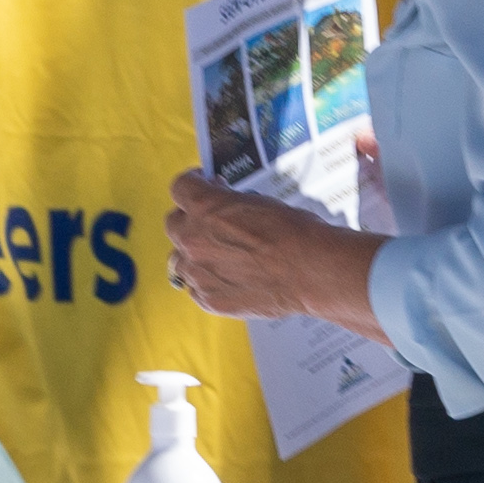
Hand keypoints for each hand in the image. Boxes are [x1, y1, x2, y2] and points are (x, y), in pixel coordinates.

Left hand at [166, 171, 385, 338]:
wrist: (310, 272)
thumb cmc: (293, 233)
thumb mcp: (259, 202)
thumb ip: (229, 203)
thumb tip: (223, 205)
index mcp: (205, 207)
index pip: (180, 187)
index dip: (192, 184)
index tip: (202, 185)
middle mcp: (192, 238)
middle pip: (173, 223)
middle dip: (190, 220)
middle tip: (210, 223)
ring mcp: (198, 272)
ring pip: (180, 259)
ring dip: (195, 254)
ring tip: (220, 256)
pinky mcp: (209, 299)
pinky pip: (196, 287)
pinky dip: (207, 281)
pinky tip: (229, 278)